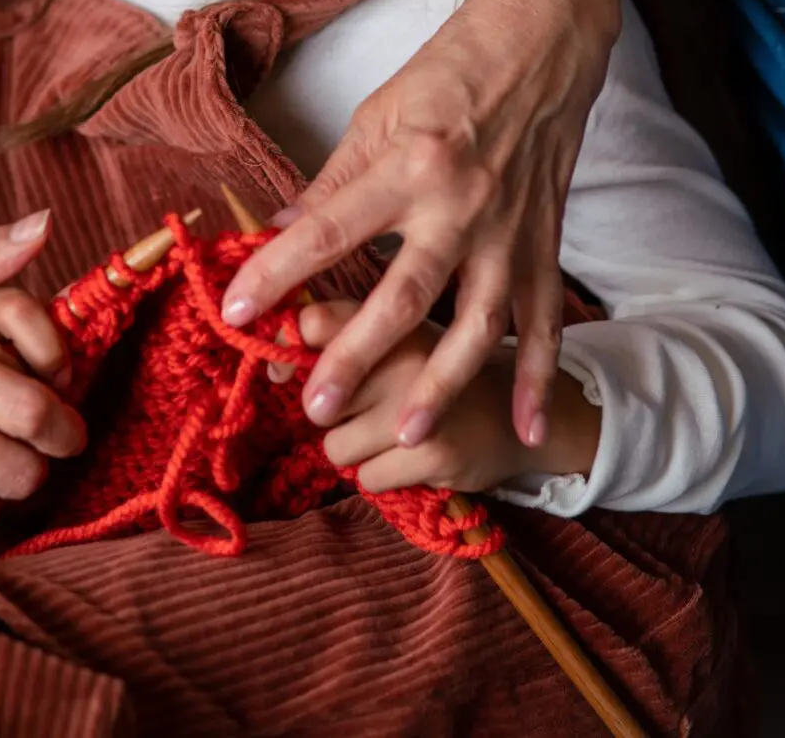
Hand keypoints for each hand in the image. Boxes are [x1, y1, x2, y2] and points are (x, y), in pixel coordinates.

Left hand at [221, 0, 623, 447]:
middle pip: (403, 293)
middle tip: (316, 406)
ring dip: (442, 384)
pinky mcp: (544, 243)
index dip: (279, 271)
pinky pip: (544, 320)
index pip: (329, 228)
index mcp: (409, 163)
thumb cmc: (452, 70)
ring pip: (477, 323)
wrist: (541, 44)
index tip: (237, 309)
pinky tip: (524, 430)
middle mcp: (461, 203)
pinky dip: (536, 376)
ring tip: (406, 433)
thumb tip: (279, 231)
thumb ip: (332, 183)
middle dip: (357, 354)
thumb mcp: (377, 115)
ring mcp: (508, 229)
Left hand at [301, 299, 598, 493]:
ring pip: (335, 445)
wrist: (521, 408)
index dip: (286, 351)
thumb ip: (339, 324)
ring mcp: (423, 398)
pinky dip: (382, 477)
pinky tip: (412, 455)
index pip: (311, 323)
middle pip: (317, 398)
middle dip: (326, 413)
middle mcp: (407, 347)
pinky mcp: (437, 447)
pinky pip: (368, 477)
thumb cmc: (437, 365)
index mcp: (394, 306)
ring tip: (392, 431)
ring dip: (355, 449)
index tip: (284, 370)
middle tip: (357, 408)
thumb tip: (263, 336)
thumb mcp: (397, 329)